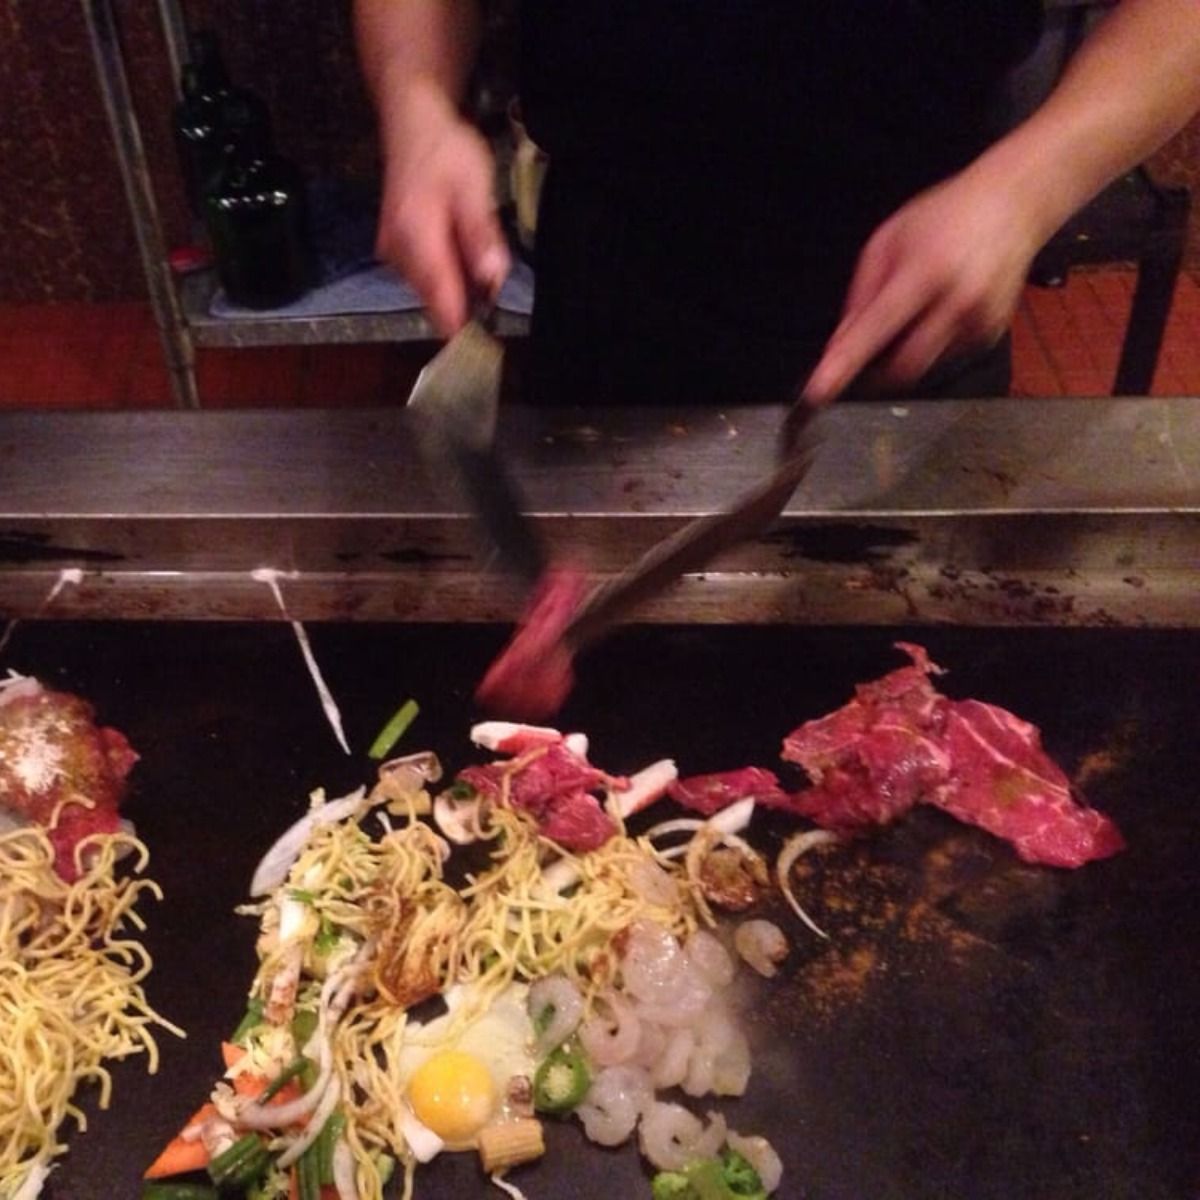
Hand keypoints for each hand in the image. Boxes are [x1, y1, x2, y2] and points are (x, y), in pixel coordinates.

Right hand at [375, 88, 509, 334]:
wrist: (412, 120)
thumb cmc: (446, 149)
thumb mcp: (475, 188)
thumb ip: (482, 236)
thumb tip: (491, 280)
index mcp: (416, 241)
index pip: (441, 305)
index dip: (464, 330)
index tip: (486, 343)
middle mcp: (398, 254)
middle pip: (438, 301)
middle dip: (469, 296)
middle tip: (490, 263)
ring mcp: (393, 254)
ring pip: (433, 289)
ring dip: (459, 281)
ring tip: (472, 241)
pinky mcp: (395, 250)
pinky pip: (426, 275)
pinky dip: (447, 268)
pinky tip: (457, 240)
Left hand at [802, 168, 1040, 402]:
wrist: (1015, 204)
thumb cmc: (945, 216)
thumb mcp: (888, 241)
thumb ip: (860, 295)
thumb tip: (839, 345)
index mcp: (925, 272)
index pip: (875, 330)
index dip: (844, 365)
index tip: (820, 392)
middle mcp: (957, 302)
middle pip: (902, 367)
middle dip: (878, 370)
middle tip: (868, 351)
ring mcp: (979, 322)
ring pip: (923, 364)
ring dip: (908, 349)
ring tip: (921, 303)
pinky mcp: (991, 335)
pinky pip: (946, 355)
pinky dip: (933, 340)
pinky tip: (944, 305)